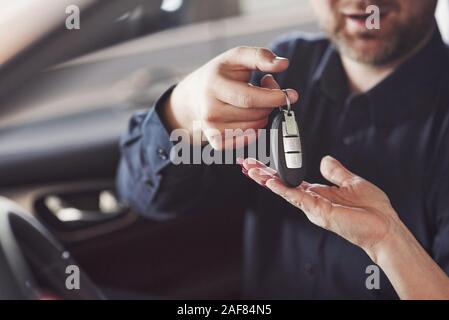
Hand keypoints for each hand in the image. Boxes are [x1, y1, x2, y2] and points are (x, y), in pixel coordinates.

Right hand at [162, 47, 298, 148]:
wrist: (194, 95)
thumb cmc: (220, 74)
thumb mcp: (236, 57)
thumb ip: (260, 57)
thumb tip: (283, 63)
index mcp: (214, 86)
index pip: (249, 98)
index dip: (273, 98)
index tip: (290, 95)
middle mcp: (210, 110)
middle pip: (255, 114)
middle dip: (270, 104)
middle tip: (269, 90)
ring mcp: (212, 128)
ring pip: (254, 127)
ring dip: (263, 115)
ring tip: (255, 101)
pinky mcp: (216, 141)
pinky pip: (247, 140)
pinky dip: (255, 129)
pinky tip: (250, 116)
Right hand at [241, 156, 402, 260]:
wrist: (384, 228)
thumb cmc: (372, 210)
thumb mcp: (352, 182)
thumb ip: (335, 171)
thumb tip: (324, 160)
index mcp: (318, 193)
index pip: (290, 180)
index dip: (275, 172)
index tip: (261, 163)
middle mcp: (311, 201)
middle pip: (281, 185)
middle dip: (262, 174)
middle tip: (245, 164)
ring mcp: (313, 207)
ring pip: (284, 190)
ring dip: (266, 180)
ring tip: (250, 170)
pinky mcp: (318, 210)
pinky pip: (297, 197)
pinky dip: (282, 189)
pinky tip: (270, 182)